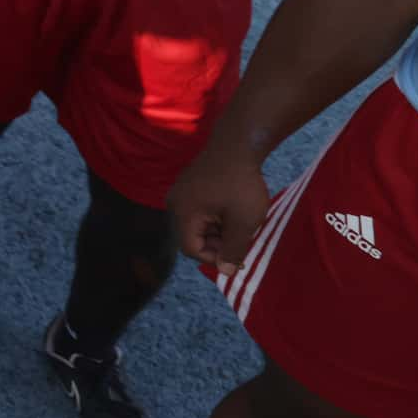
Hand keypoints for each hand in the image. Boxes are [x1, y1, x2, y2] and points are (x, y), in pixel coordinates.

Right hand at [169, 136, 272, 273]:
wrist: (237, 145)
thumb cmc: (241, 185)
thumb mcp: (243, 222)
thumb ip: (233, 250)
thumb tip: (226, 272)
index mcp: (183, 213)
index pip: (191, 249)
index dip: (214, 257)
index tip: (238, 253)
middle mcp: (174, 204)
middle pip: (192, 237)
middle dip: (217, 243)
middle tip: (241, 237)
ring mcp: (179, 193)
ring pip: (196, 224)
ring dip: (217, 230)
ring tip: (239, 221)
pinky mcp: (188, 185)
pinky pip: (197, 210)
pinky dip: (214, 216)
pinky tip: (231, 209)